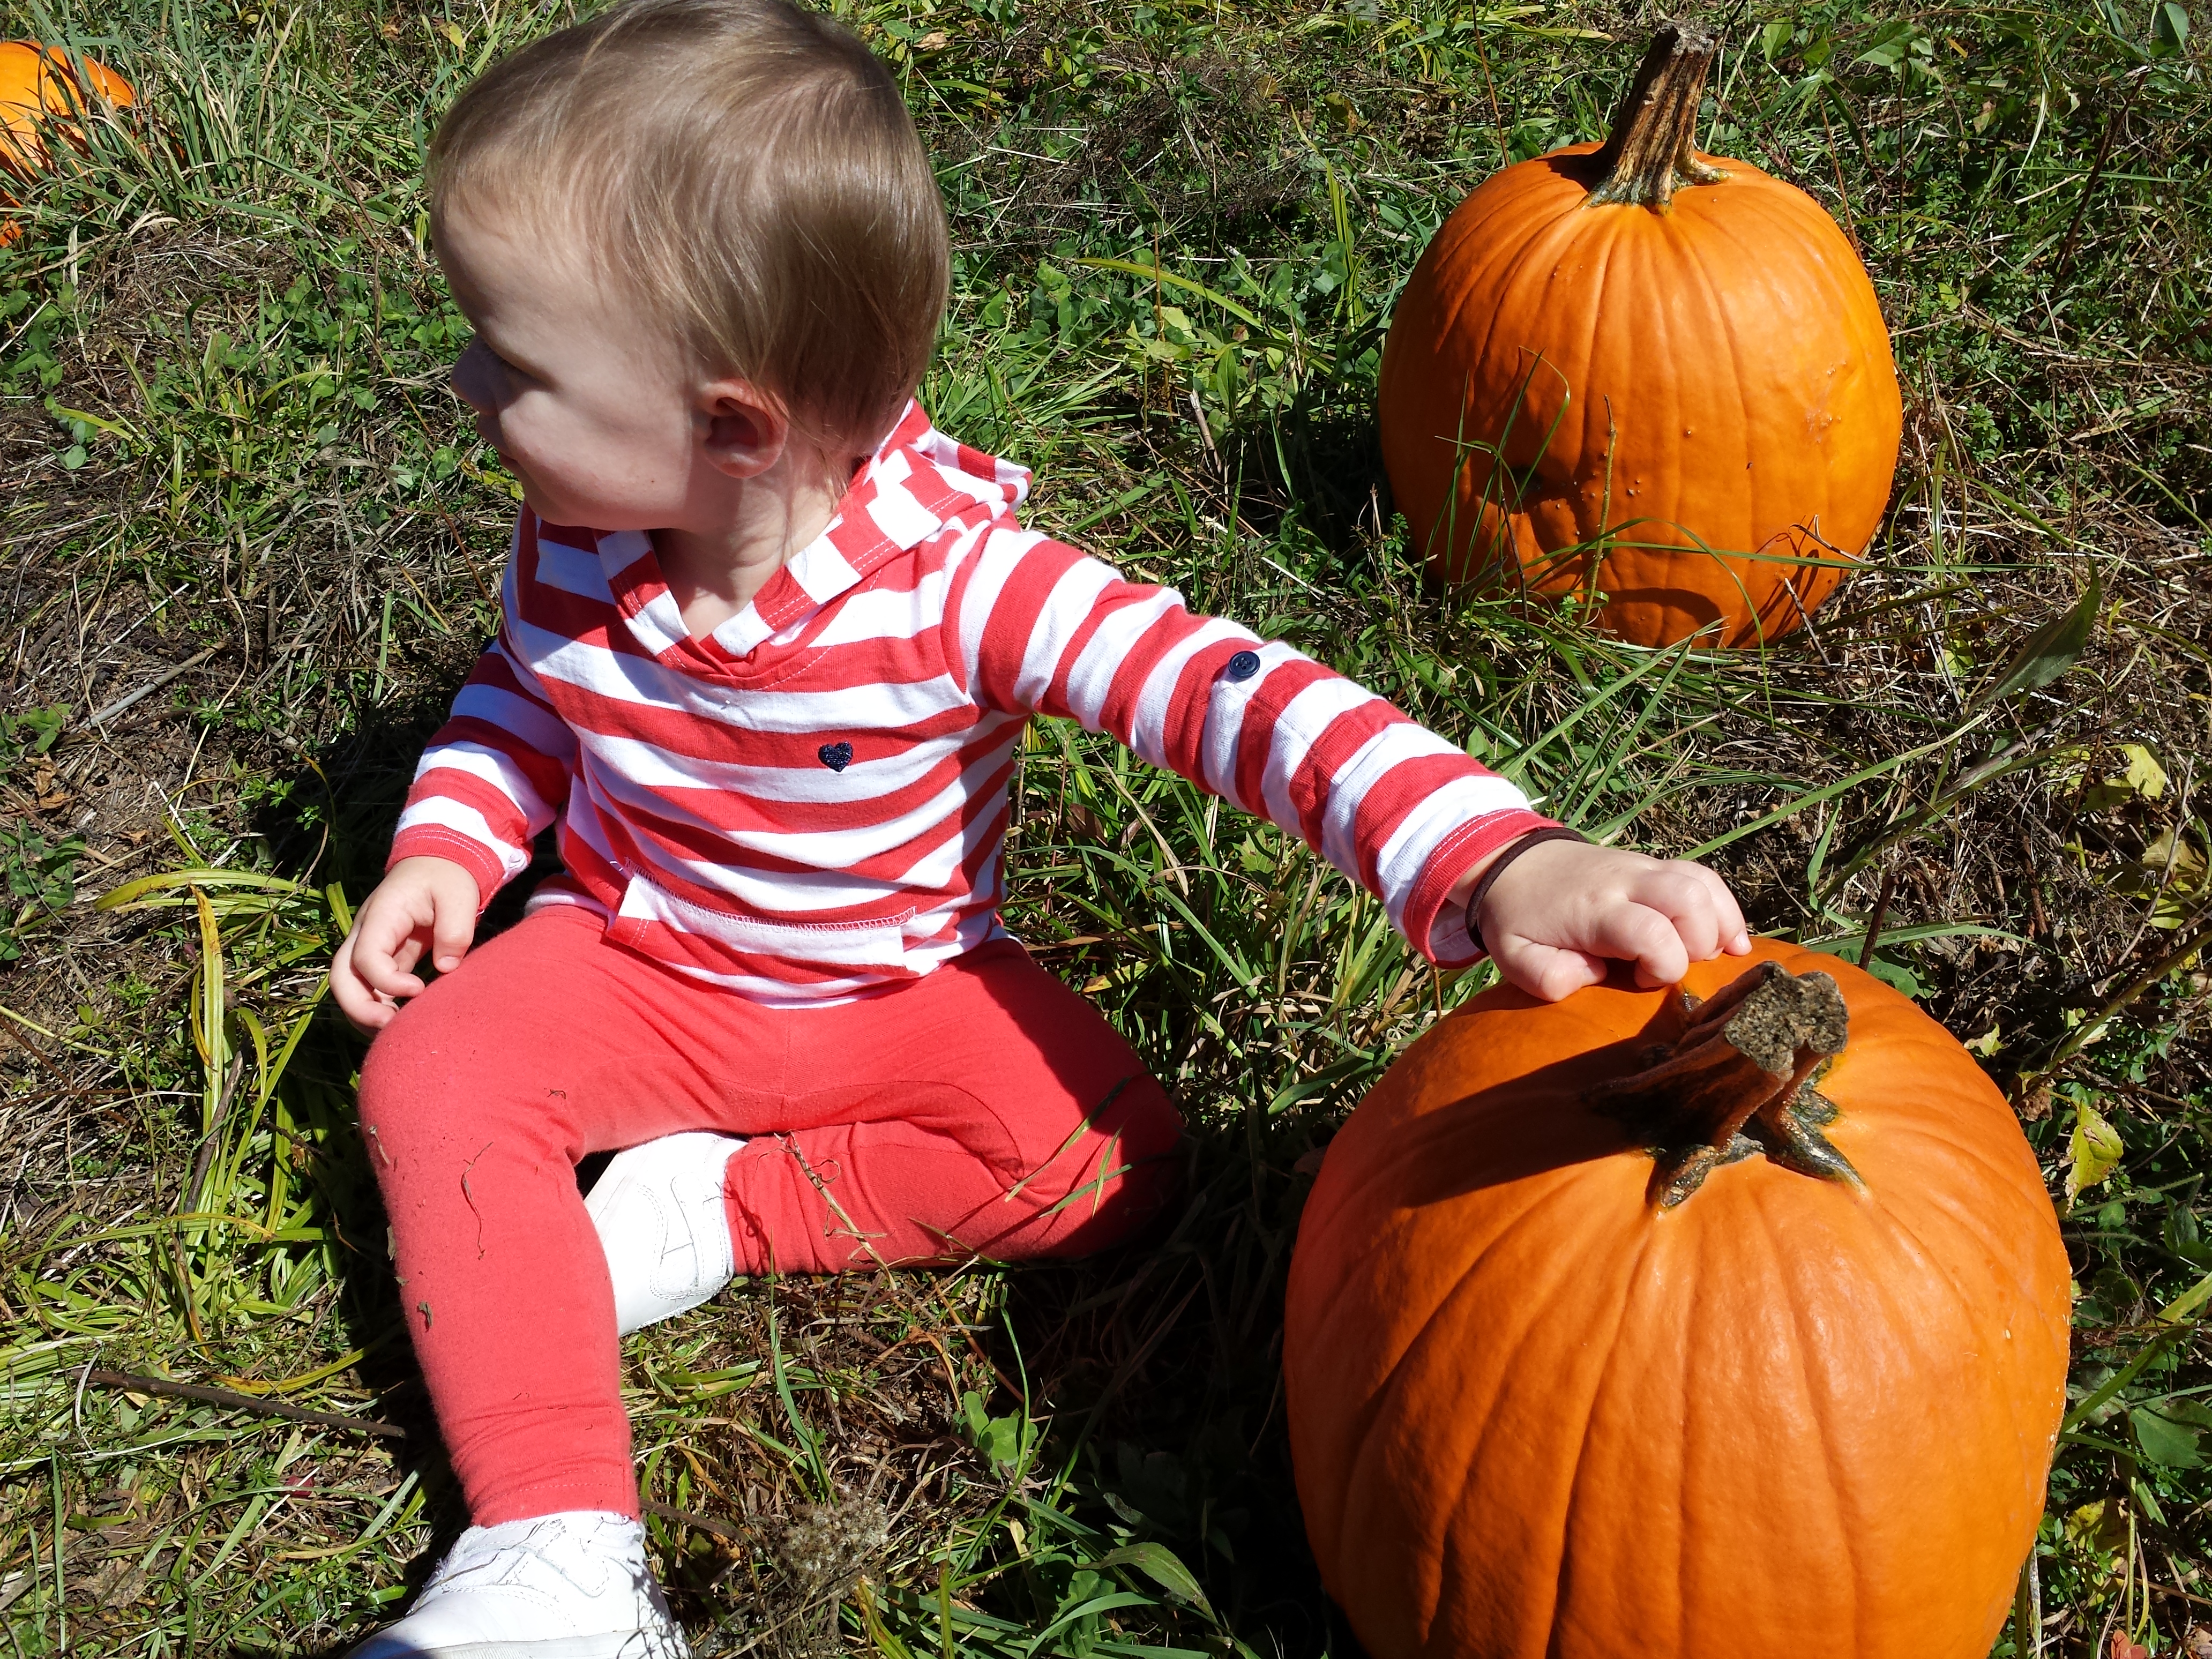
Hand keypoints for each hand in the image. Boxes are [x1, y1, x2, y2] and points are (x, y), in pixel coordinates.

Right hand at [329, 856, 482, 1031]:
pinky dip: (379, 1007)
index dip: (386, 981)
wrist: (439, 863)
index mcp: (381, 915)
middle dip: (359, 1008)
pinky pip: (370, 987)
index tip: (419, 990)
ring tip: (395, 1033)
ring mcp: (371, 945)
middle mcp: (366, 932)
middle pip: (341, 977)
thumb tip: (447, 967)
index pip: (365, 957)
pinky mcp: (384, 957)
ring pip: (350, 986)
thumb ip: (455, 929)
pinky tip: (401, 1023)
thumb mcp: (459, 894)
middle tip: (391, 1028)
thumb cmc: (447, 876)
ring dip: (365, 1013)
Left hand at [1468, 838, 1750, 1001]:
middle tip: (1679, 967)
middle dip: (1699, 944)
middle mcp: (1626, 882)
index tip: (1641, 982)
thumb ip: (1549, 976)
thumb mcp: (1515, 957)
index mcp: (1594, 909)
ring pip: (1704, 884)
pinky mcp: (1655, 866)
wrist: (1514, 863)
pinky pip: (1703, 877)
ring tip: (1711, 956)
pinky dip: (1724, 907)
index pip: (1651, 933)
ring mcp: (1644, 868)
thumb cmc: (1518, 917)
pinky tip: (1730, 941)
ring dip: (1719, 924)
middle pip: (1689, 901)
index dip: (1663, 966)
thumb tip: (1595, 974)